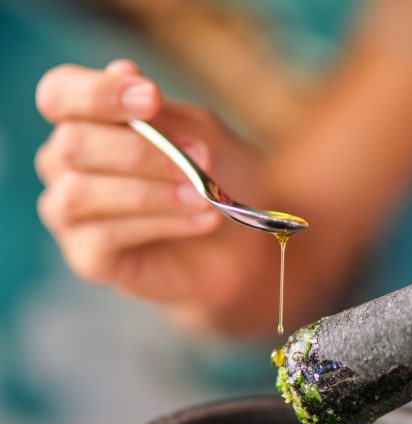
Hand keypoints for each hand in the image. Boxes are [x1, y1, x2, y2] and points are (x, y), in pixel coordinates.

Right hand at [35, 60, 276, 333]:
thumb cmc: (220, 181)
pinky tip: (201, 221)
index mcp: (86, 121)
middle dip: (141, 152)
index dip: (98, 93)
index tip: (152, 98)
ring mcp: (71, 213)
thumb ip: (162, 114)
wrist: (244, 246)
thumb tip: (121, 70)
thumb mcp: (202, 136)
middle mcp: (66, 164)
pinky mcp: (88, 257)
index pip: (60, 94)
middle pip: (73, 144)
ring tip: (204, 197)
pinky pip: (105, 235)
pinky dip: (159, 224)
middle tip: (200, 159)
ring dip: (151, 192)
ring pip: (83, 192)